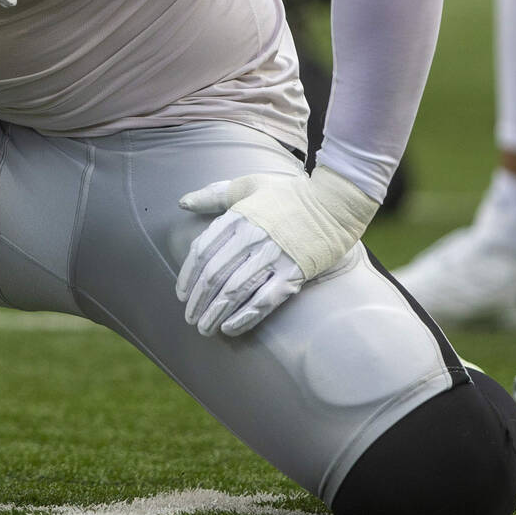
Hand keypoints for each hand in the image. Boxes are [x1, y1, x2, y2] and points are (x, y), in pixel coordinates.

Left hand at [174, 166, 376, 336]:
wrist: (334, 202)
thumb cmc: (289, 193)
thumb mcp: (248, 185)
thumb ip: (214, 195)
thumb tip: (184, 202)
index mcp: (236, 217)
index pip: (202, 251)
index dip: (188, 276)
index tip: (182, 294)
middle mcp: (250, 238)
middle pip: (214, 275)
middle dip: (198, 301)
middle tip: (190, 318)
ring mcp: (272, 257)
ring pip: (234, 291)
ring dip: (215, 313)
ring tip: (206, 328)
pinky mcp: (293, 274)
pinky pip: (263, 301)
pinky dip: (244, 317)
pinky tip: (230, 328)